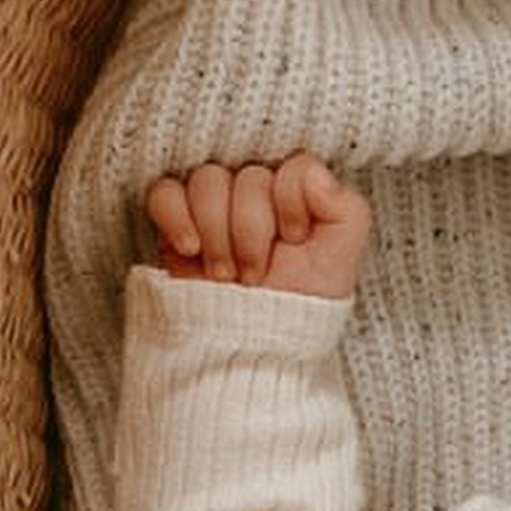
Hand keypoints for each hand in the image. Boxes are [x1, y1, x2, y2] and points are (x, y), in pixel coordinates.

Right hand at [145, 155, 371, 299]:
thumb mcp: (341, 259)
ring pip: (207, 180)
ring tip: (227, 273)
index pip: (292, 167)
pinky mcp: (176, 218)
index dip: (291, 204)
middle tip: (256, 272)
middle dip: (252, 233)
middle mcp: (255, 188)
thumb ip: (346, 208)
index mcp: (295, 190)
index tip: (294, 238)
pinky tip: (191, 249)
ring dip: (218, 234)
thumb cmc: (300, 301)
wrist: (253, 343)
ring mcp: (214, 202)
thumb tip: (314, 172)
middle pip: (248, 178)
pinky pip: (165, 192)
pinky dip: (176, 218)